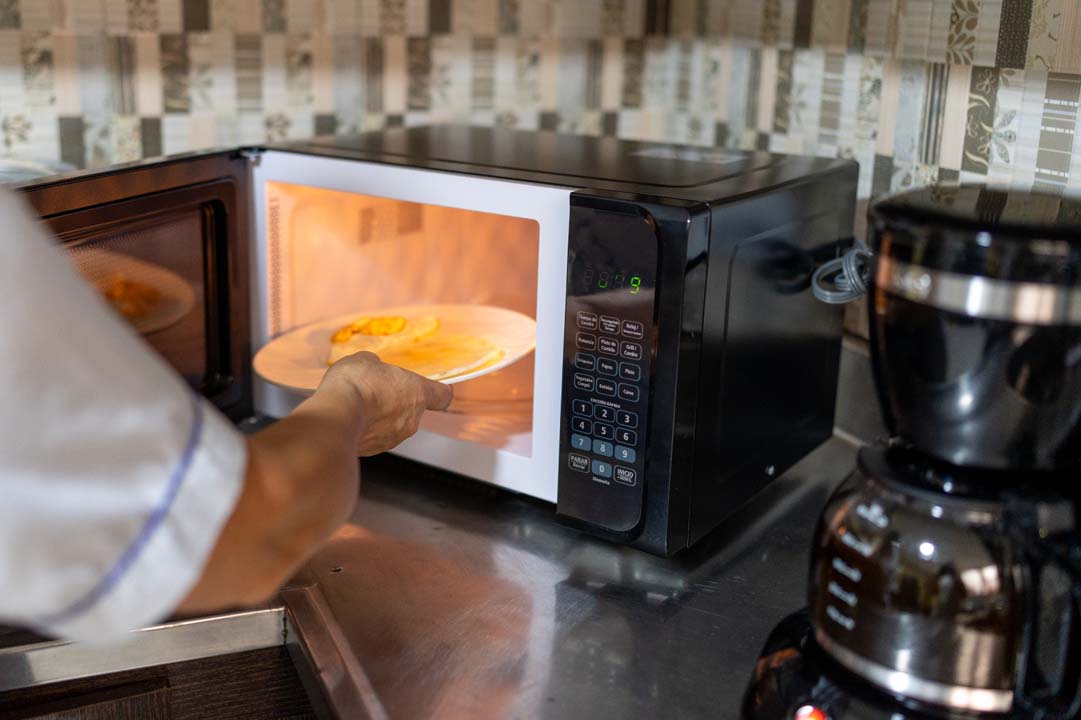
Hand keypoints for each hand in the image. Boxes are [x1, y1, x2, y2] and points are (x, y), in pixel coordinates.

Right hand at [317, 351, 453, 455]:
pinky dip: (366, 430)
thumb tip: (372, 368)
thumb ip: (376, 366)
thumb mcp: (365, 360)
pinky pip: (374, 438)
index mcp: (418, 393)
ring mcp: (394, 438)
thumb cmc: (356, 384)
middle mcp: (412, 419)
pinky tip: (350, 419)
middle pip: (412, 409)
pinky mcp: (375, 450)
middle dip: (396, 401)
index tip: (434, 388)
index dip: (438, 391)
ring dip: (380, 417)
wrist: (336, 415)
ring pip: (393, 425)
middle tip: (376, 390)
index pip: (443, 395)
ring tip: (359, 405)